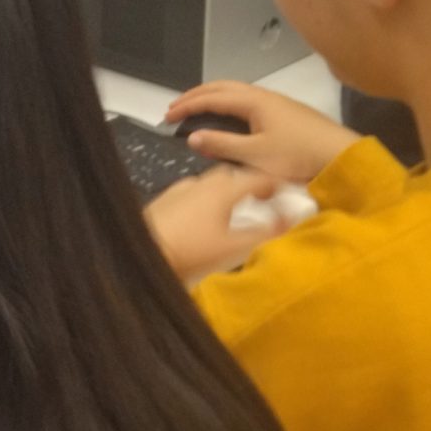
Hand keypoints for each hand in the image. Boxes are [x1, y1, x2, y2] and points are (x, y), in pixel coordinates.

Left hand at [145, 164, 276, 284]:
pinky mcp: (162, 202)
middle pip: (232, 176)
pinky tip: (200, 221)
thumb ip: (264, 233)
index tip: (285, 194)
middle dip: (248, 185)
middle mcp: (200, 183)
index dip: (276, 185)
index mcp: (222, 189)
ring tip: (230, 213)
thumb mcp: (233, 248)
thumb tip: (290, 221)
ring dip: (223, 193)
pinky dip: (202, 202)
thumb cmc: (188, 252)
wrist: (140, 255)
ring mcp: (179, 191)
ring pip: (209, 185)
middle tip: (258, 201)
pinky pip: (190, 195)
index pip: (258, 177)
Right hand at [164, 83, 358, 184]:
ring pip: (237, 92)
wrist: (341, 155)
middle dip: (197, 94)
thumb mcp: (255, 155)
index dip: (187, 105)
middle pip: (224, 87)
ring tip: (198, 107)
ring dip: (214, 97)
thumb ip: (222, 145)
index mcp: (254, 102)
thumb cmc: (299, 155)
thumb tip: (193, 137)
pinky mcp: (287, 114)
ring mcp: (278, 103)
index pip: (212, 98)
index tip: (167, 115)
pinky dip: (229, 104)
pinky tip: (230, 117)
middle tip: (176, 106)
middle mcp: (265, 96)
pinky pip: (249, 101)